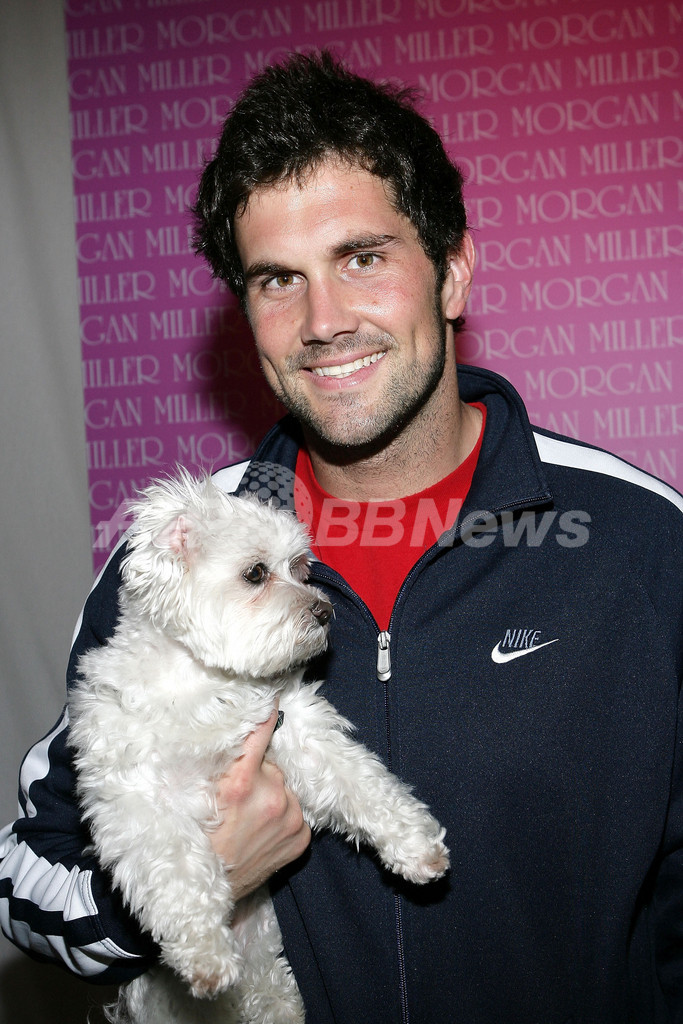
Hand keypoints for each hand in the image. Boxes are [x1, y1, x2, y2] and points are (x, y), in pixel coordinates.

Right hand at [208, 708, 310, 900]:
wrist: (204, 896)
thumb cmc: (192, 842)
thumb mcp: (191, 797)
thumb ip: (213, 765)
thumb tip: (225, 734)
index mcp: (240, 783)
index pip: (259, 734)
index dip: (266, 712)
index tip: (274, 693)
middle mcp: (271, 797)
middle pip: (270, 765)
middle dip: (257, 773)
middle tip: (234, 799)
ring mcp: (290, 818)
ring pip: (282, 788)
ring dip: (269, 796)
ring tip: (246, 821)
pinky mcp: (301, 838)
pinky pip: (293, 812)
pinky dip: (281, 817)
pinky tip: (260, 833)